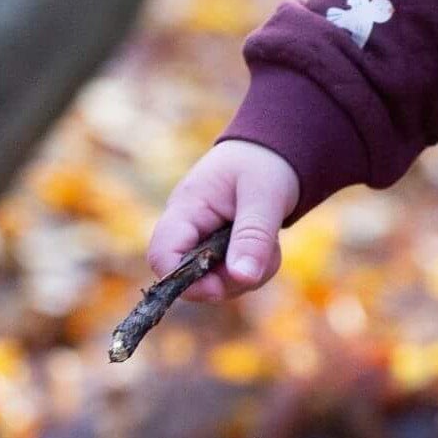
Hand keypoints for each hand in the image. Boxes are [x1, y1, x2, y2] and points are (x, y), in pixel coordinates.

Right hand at [147, 142, 301, 301]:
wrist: (275, 151)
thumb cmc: (264, 163)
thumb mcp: (265, 196)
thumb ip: (253, 236)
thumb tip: (242, 278)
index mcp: (186, 208)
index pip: (162, 255)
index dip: (183, 281)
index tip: (221, 287)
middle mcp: (187, 230)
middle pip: (189, 278)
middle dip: (229, 279)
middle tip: (263, 257)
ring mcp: (202, 243)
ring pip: (214, 283)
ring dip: (248, 274)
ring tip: (270, 244)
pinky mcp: (219, 252)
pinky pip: (231, 278)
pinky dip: (254, 270)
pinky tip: (269, 246)